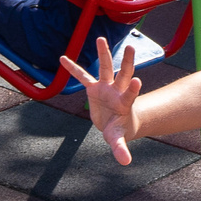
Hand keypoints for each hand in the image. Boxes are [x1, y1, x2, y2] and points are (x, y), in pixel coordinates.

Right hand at [60, 35, 144, 164]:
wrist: (118, 123)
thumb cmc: (120, 130)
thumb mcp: (118, 139)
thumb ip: (121, 148)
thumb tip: (126, 162)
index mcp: (124, 103)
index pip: (130, 93)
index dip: (133, 88)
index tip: (137, 80)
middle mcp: (116, 91)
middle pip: (122, 74)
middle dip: (126, 62)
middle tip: (130, 47)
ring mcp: (105, 87)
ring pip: (105, 68)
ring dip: (104, 53)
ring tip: (101, 38)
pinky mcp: (94, 88)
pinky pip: (82, 77)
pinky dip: (73, 69)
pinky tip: (62, 58)